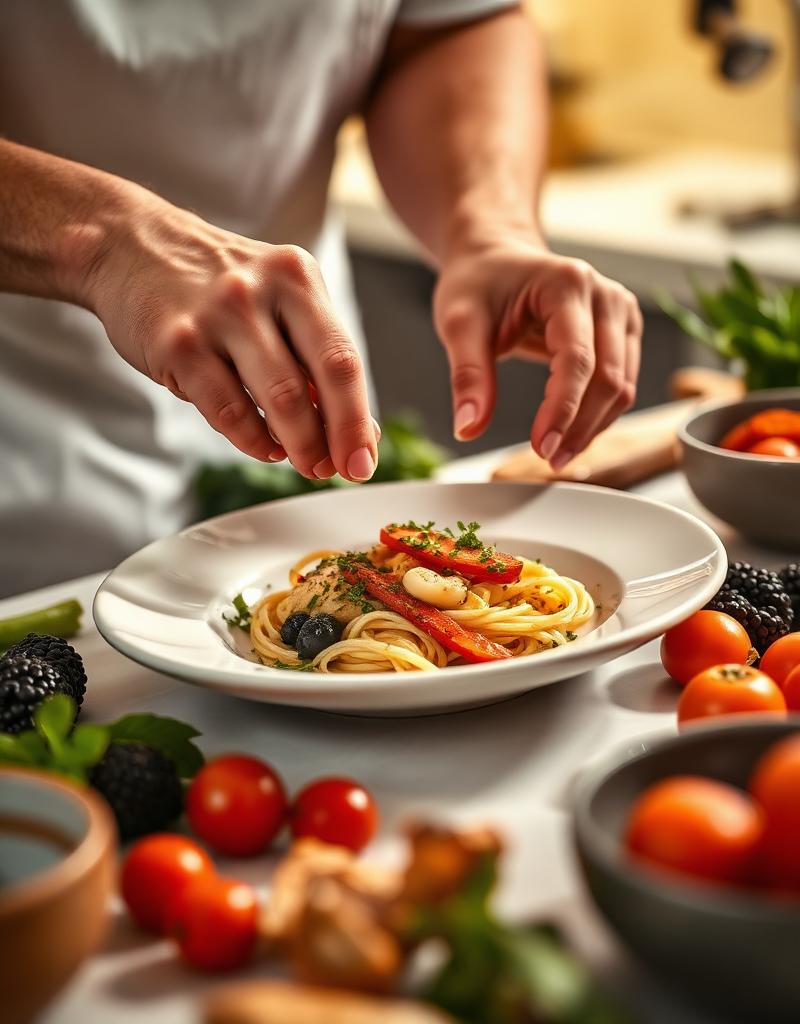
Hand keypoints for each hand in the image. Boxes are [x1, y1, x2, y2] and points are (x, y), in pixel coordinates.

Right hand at [80, 191, 378, 481]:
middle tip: (330, 470)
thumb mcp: (279, 303)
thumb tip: (361, 431)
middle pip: (312, 383)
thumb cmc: (219, 289)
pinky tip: (263, 446)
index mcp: (297, 278)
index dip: (357, 420)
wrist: (132, 248)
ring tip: (300, 461)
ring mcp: (217, 315)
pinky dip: (251, 439)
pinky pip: (226, 410)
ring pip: (274, 400)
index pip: (343, 359)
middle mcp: (260, 291)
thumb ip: (317, 358)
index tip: (363, 462)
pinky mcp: (177, 344)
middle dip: (328, 440)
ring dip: (293, 446)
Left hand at [433, 233, 641, 468]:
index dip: (563, 409)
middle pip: (608, 378)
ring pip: (622, 387)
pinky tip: (571, 434)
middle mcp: (605, 295)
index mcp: (567, 284)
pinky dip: (598, 415)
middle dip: (579, 426)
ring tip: (557, 454)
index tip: (541, 447)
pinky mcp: (622, 332)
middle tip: (548, 460)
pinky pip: (621, 384)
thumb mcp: (459, 323)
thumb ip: (468, 375)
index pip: (577, 359)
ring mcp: (620, 313)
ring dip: (593, 427)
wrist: (495, 259)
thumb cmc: (478, 284)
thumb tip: (469, 427)